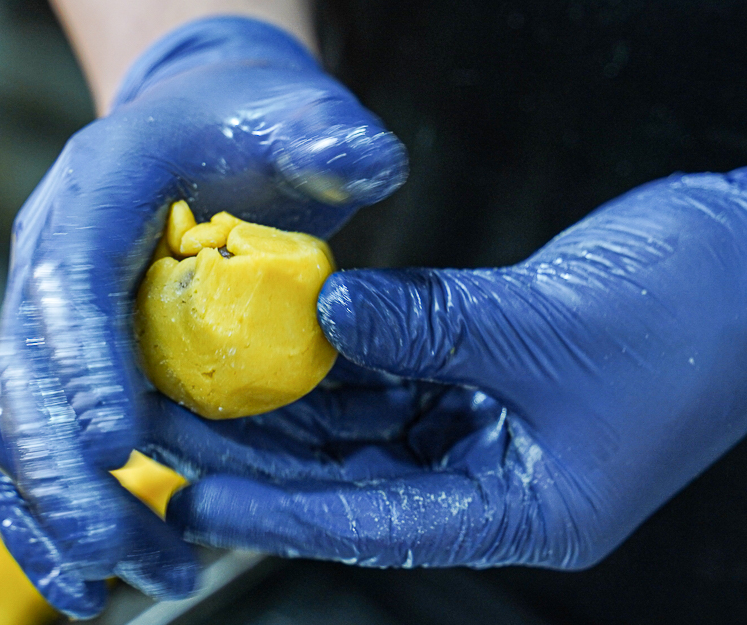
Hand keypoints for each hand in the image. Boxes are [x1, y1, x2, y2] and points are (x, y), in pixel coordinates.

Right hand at [0, 16, 405, 617]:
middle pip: (32, 372)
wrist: (200, 123)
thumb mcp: (299, 118)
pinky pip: (34, 442)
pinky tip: (91, 573)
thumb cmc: (252, 125)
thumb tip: (372, 165)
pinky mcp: (64, 354)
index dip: (90, 359)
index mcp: (98, 189)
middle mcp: (53, 252)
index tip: (120, 444)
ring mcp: (49, 309)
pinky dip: (52, 512)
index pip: (76, 274)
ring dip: (60, 514)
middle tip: (128, 553)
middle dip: (70, 473)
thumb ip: (333, 139)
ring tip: (120, 585)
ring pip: (19, 425)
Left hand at [160, 169, 746, 568]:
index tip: (197, 499)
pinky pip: (389, 377)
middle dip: (263, 454)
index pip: (379, 527)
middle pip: (354, 479)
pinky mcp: (479, 375)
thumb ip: (429, 325)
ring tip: (205, 385)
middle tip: (173, 430)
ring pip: (363, 428)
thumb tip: (326, 314)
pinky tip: (278, 344)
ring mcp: (485, 426)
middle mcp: (496, 477)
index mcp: (527, 509)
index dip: (280, 515)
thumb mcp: (548, 325)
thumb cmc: (689, 313)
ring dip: (288, 406)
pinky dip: (335, 363)